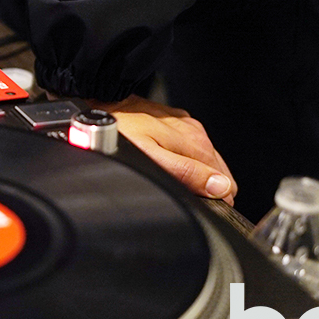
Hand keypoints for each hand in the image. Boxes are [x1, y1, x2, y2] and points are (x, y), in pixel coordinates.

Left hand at [90, 95, 237, 203]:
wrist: (95, 107)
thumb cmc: (118, 133)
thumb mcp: (151, 158)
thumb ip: (186, 172)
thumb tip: (219, 186)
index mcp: (194, 140)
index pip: (222, 177)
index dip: (219, 198)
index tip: (211, 210)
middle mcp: (192, 129)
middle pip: (216, 167)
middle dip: (211, 186)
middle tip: (198, 203)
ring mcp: (181, 123)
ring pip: (203, 156)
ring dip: (200, 172)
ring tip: (188, 189)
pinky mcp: (168, 119)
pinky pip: (187, 144)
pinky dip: (186, 158)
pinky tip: (176, 166)